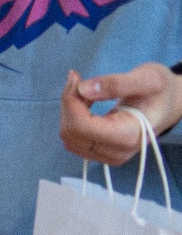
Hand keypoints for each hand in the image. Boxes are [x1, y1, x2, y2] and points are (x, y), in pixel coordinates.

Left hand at [63, 65, 181, 164]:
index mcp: (129, 136)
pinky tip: (86, 104)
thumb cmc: (160, 91)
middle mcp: (116, 152)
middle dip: (69, 103)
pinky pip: (72, 138)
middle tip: (79, 80)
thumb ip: (116, 83)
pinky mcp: (99, 153)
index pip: (81, 126)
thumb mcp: (147, 79)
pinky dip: (72, 118)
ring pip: (68, 136)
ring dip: (70, 110)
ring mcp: (106, 156)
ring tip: (87, 92)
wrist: (168, 105)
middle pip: (70, 132)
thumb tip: (83, 89)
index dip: (71, 101)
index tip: (77, 78)